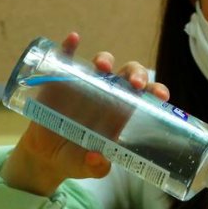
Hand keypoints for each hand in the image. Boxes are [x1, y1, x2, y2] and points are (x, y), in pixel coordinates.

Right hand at [0, 32, 169, 195]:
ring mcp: (85, 85)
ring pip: (101, 64)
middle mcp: (109, 94)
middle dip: (136, 74)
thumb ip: (96, 167)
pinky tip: (73, 39)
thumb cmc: (77, 159)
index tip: (161, 96)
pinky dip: (69, 47)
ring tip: (101, 66)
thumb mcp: (88, 169)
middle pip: (129, 75)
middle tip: (135, 85)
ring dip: (105, 59)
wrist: (45, 157)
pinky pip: (66, 59)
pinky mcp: (61, 81)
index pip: (146, 96)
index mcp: (123, 112)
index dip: (156, 91)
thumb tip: (97, 159)